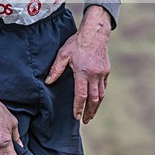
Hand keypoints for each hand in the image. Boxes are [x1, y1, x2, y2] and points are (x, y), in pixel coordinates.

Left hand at [45, 6, 110, 123]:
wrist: (95, 33)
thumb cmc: (77, 43)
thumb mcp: (63, 54)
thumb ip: (56, 69)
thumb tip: (48, 82)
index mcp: (82, 72)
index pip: (81, 95)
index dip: (78, 108)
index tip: (76, 117)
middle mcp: (94, 75)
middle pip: (93, 99)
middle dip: (89, 112)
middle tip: (85, 121)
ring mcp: (102, 74)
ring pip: (101, 95)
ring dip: (96, 106)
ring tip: (91, 115)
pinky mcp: (106, 71)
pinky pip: (104, 87)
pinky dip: (100, 96)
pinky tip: (96, 100)